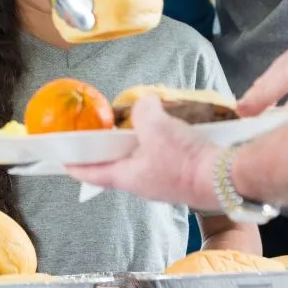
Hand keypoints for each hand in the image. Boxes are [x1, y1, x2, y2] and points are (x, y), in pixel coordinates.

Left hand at [69, 97, 220, 210]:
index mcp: (127, 177)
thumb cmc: (185, 159)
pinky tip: (165, 126)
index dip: (75, 164)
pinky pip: (161, 156)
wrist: (225, 178)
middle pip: (116, 164)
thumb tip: (146, 103)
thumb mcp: (155, 125)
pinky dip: (157, 142)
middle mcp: (142, 184)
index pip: (92, 173)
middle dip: (108, 148)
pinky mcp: (181, 176)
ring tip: (134, 122)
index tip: (62, 159)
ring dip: (135, 142)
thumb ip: (142, 110)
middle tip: (100, 132)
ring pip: (140, 159)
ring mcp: (162, 182)